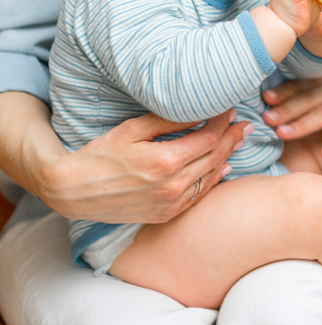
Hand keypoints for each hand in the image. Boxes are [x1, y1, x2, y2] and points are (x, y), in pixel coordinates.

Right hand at [44, 109, 248, 223]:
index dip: (223, 122)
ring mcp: (171, 203)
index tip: (230, 110)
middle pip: (215, 156)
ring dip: (228, 157)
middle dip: (233, 138)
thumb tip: (200, 110)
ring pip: (211, 177)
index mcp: (166, 161)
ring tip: (238, 141)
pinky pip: (199, 195)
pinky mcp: (166, 214)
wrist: (74, 192)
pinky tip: (223, 168)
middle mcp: (173, 185)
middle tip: (246, 125)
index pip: (209, 138)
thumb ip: (169, 121)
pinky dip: (214, 180)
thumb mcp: (133, 130)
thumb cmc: (101, 155)